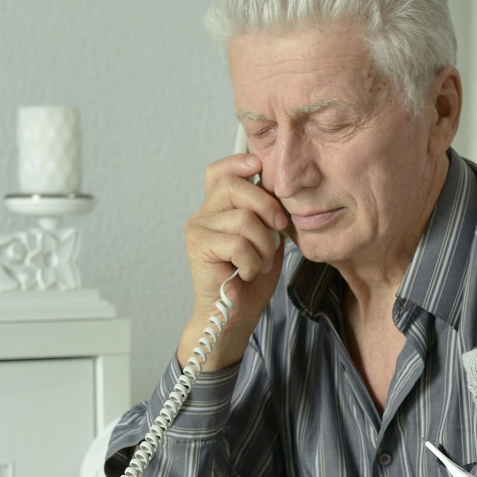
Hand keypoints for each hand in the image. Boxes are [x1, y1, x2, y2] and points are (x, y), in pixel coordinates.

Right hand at [179, 154, 287, 371]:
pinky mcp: (198, 247)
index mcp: (219, 207)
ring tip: (260, 263)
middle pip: (234, 186)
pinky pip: (237, 243)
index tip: (260, 167)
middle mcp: (203, 213)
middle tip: (279, 229)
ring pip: (243, 219)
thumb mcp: (267, 238)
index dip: (239, 163)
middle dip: (267, 206)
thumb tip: (279, 188)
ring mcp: (198, 228)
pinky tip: (247, 273)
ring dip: (263, 246)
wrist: (235, 313)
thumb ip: (267, 212)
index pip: (220, 172)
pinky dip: (252, 261)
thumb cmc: (251, 277)